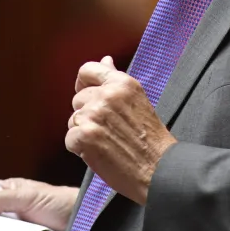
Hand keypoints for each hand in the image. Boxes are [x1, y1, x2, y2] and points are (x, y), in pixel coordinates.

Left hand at [67, 56, 176, 205]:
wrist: (159, 169)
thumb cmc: (151, 139)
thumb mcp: (137, 100)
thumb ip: (116, 80)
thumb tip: (105, 60)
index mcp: (122, 83)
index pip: (87, 70)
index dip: (83, 84)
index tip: (87, 96)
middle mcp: (107, 95)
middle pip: (78, 100)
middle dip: (87, 115)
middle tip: (108, 131)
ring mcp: (94, 114)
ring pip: (74, 120)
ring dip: (84, 133)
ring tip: (107, 143)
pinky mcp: (85, 135)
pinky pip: (70, 139)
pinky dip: (80, 150)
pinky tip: (100, 153)